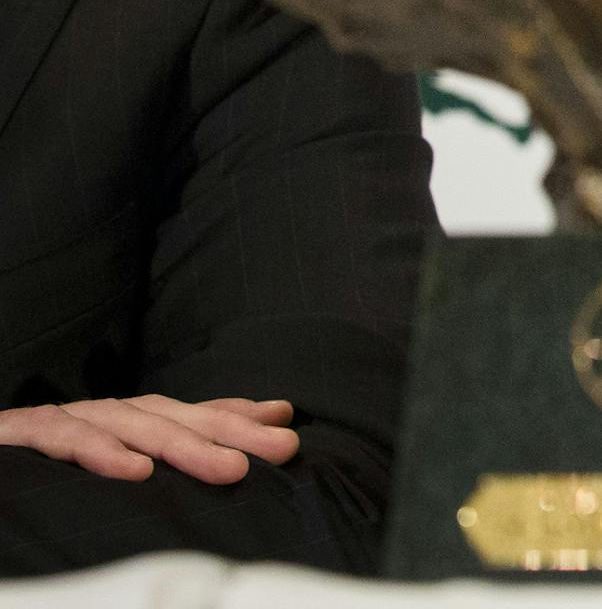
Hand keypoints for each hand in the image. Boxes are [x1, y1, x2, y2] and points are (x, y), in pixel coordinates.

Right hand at [0, 396, 298, 483]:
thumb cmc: (44, 457)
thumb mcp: (114, 451)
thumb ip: (183, 436)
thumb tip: (268, 419)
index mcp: (126, 420)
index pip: (193, 414)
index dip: (242, 418)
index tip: (289, 429)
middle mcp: (104, 414)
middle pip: (175, 417)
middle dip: (233, 432)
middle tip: (281, 449)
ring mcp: (66, 420)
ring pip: (131, 427)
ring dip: (184, 446)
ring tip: (229, 468)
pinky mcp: (21, 434)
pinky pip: (66, 440)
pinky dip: (102, 453)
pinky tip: (136, 472)